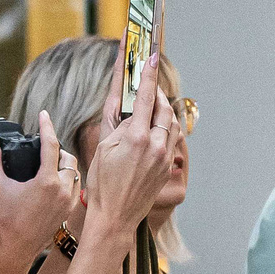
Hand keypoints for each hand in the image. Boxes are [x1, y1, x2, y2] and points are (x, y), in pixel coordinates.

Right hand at [0, 111, 78, 258]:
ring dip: (66, 165)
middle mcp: (62, 190)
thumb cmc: (5, 220)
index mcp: (47, 181)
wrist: (14, 249)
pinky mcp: (69, 212)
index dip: (47, 126)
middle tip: (45, 146)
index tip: (43, 115)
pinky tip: (57, 181)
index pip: (51, 144)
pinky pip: (77, 189)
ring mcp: (69, 202)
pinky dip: (69, 180)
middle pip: (68, 158)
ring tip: (51, 162)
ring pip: (76, 173)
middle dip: (58, 148)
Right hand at [80, 55, 181, 241]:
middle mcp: (155, 145)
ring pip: (172, 123)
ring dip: (164, 111)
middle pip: (164, 107)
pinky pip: (172, 140)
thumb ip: (118, 123)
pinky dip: (166, 129)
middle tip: (148, 83)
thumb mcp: (103, 148)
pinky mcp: (167, 168)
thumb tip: (128, 105)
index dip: (148, 74)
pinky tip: (156, 130)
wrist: (114, 216)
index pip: (145, 97)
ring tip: (152, 106)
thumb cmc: (102, 184)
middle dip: (157, 93)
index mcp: (136, 137)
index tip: (152, 56)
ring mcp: (164, 157)